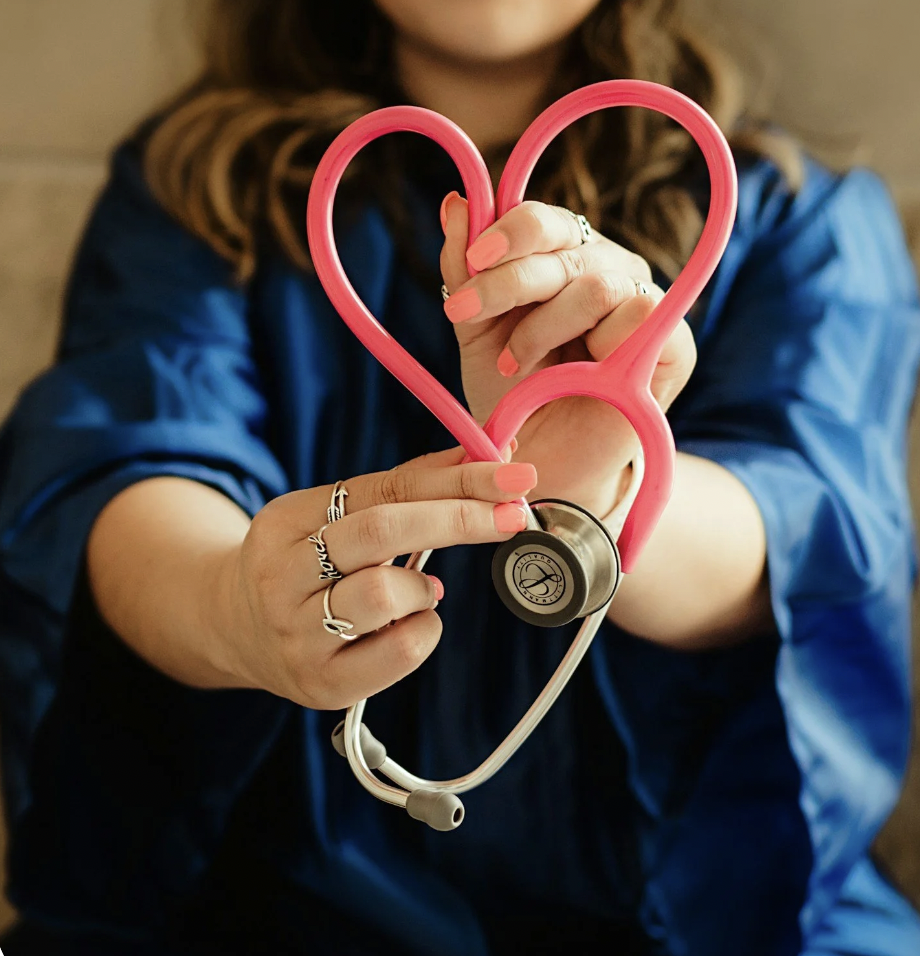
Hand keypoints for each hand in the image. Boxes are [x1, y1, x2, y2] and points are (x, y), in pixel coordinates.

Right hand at [213, 448, 537, 708]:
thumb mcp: (334, 517)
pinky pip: (397, 653)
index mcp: (285, 521)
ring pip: (383, 594)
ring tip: (421, 590)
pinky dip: (425, 630)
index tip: (512, 474)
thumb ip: (404, 489)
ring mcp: (297, 635)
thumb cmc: (307, 565)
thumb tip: (486, 458)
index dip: (454, 479)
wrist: (235, 630)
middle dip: (459, 518)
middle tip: (514, 514)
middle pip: (380, 531)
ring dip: (424, 587)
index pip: (382, 489)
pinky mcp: (322, 683)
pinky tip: (413, 623)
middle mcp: (281, 576)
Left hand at [439, 193, 695, 516]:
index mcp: (563, 259)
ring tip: (515, 365)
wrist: (543, 463)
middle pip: (565, 246)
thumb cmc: (514, 396)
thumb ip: (465, 272)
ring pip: (597, 284)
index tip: (470, 263)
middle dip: (507, 281)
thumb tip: (456, 202)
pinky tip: (576, 375)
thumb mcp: (477, 333)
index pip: (544, 221)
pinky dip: (598, 345)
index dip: (508, 232)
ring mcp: (643, 303)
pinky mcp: (674, 344)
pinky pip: (642, 315)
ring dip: (544, 327)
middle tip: (465, 314)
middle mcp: (606, 270)